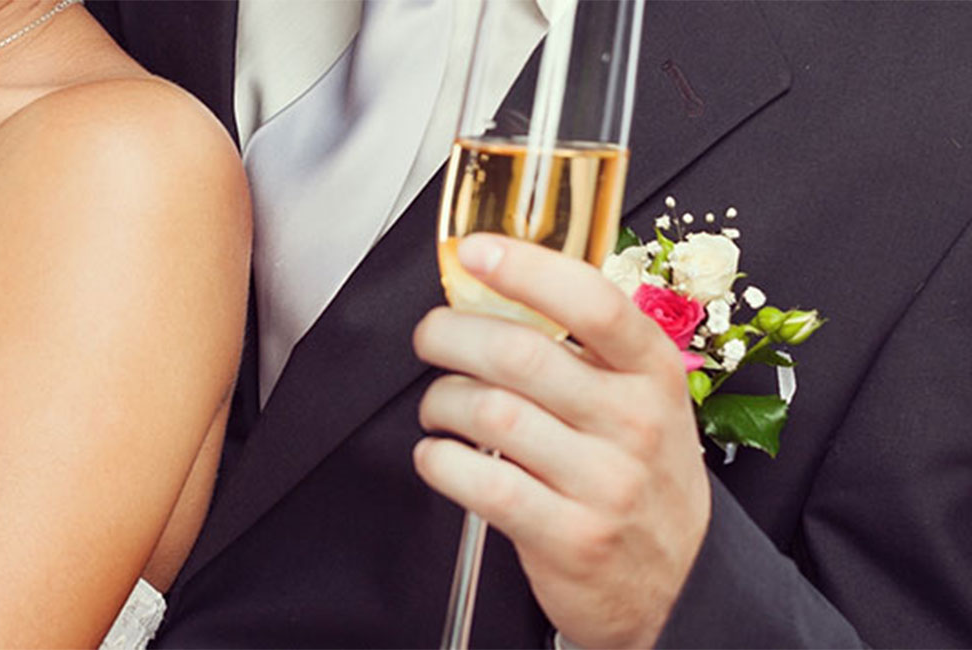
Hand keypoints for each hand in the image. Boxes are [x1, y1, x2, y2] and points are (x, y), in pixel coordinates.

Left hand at [411, 234, 711, 648]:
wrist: (676, 580)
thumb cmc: (640, 472)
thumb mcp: (640, 399)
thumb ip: (585, 346)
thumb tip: (496, 282)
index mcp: (652, 374)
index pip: (594, 304)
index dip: (527, 269)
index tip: (475, 251)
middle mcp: (634, 423)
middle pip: (520, 356)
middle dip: (450, 335)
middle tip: (431, 336)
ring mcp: (604, 483)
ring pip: (491, 414)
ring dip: (441, 401)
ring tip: (439, 405)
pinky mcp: (568, 536)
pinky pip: (480, 483)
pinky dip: (439, 460)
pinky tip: (439, 454)